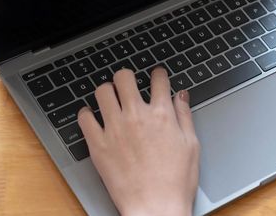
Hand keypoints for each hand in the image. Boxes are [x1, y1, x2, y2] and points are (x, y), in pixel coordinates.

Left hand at [78, 68, 199, 215]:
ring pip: (102, 92)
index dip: (158, 74)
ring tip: (111, 98)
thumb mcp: (191, 144)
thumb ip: (184, 115)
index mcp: (162, 115)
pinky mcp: (98, 145)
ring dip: (107, 91)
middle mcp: (136, 116)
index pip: (158, 80)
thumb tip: (181, 95)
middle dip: (128, 76)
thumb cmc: (176, 180)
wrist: (156, 206)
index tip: (157, 76)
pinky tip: (92, 116)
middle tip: (129, 84)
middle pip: (124, 78)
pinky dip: (87, 113)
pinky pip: (84, 118)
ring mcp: (115, 129)